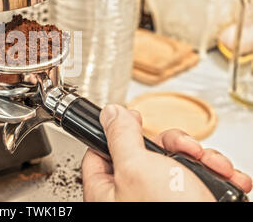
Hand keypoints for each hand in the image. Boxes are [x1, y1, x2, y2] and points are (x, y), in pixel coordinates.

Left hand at [82, 104, 251, 201]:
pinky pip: (199, 179)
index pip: (101, 152)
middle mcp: (133, 196)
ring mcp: (161, 200)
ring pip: (176, 164)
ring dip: (200, 159)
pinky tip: (226, 177)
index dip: (115, 132)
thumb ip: (120, 137)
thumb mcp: (136, 168)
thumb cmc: (164, 213)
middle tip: (185, 148)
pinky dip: (215, 174)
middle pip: (144, 154)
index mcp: (108, 190)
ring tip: (211, 166)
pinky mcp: (188, 202)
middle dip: (172, 145)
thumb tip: (110, 115)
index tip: (131, 119)